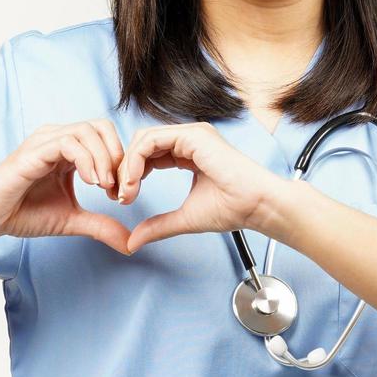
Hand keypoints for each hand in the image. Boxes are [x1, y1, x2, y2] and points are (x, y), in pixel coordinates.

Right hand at [0, 119, 131, 254]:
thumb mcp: (71, 220)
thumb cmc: (23, 213)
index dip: (121, 162)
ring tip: (105, 187)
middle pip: (101, 126)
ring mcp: (45, 141)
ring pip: (87, 131)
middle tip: (118, 186)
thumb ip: (101, 226)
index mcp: (68, 149)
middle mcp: (57, 138)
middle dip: (117, 155)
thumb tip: (130, 243)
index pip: (106, 137)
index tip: (121, 193)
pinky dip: (87, 160)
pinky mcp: (34, 151)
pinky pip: (68, 143)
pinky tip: (92, 182)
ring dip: (104, 158)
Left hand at [117, 121, 286, 254]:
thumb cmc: (233, 209)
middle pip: (142, 144)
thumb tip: (133, 241)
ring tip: (126, 191)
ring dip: (128, 165)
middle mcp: (189, 140)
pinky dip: (137, 159)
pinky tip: (133, 181)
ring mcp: (192, 134)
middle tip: (119, 196)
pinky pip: (152, 140)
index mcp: (190, 152)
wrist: (257, 205)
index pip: (149, 155)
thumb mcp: (185, 218)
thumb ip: (159, 226)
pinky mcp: (193, 135)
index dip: (132, 175)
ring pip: (144, 139)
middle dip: (125, 169)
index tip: (124, 200)